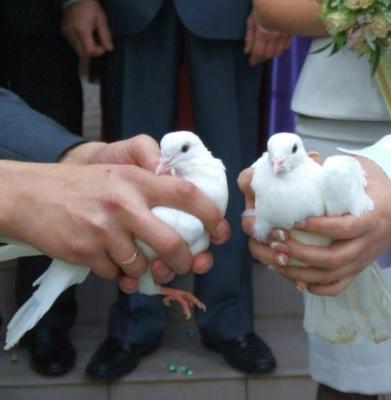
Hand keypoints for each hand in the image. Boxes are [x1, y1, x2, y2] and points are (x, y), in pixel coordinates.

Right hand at [1, 136, 229, 291]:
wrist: (29, 194)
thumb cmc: (80, 185)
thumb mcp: (118, 172)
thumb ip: (151, 185)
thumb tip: (185, 210)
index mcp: (137, 180)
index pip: (187, 194)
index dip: (212, 216)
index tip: (221, 233)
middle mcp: (124, 204)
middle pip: (173, 244)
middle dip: (185, 262)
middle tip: (184, 264)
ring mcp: (104, 230)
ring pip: (142, 266)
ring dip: (142, 269)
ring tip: (132, 258)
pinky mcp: (86, 251)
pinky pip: (115, 275)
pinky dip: (117, 274)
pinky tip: (109, 261)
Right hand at [61, 0, 112, 57]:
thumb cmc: (90, 7)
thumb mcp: (101, 19)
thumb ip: (105, 35)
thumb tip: (109, 49)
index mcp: (81, 29)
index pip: (89, 51)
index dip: (98, 52)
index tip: (103, 46)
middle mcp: (72, 34)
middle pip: (82, 54)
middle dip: (93, 52)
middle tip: (99, 44)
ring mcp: (66, 34)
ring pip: (78, 51)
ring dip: (87, 49)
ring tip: (93, 39)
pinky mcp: (64, 34)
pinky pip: (74, 45)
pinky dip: (82, 45)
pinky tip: (86, 37)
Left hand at [239, 156, 390, 295]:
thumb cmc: (381, 192)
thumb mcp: (367, 172)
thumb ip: (341, 167)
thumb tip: (308, 160)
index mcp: (371, 218)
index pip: (345, 228)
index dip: (320, 227)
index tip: (296, 220)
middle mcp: (366, 243)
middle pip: (333, 258)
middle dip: (301, 252)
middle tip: (276, 239)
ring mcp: (361, 261)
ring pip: (330, 276)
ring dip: (300, 272)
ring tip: (276, 259)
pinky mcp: (358, 270)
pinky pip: (337, 287)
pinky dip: (316, 288)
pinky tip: (295, 280)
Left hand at [244, 10, 291, 65]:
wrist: (280, 1)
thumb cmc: (263, 6)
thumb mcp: (252, 19)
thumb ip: (249, 36)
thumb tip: (247, 51)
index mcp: (263, 33)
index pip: (259, 52)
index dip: (255, 60)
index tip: (252, 63)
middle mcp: (275, 37)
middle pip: (269, 54)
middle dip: (263, 58)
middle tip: (259, 58)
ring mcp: (284, 35)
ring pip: (278, 51)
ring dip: (272, 54)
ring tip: (267, 52)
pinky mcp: (291, 32)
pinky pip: (287, 45)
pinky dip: (281, 48)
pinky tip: (278, 46)